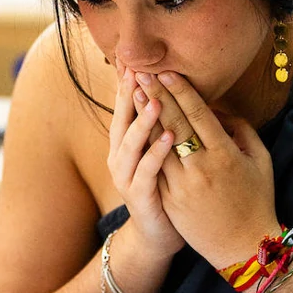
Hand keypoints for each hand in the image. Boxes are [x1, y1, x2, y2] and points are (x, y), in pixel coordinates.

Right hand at [107, 67, 184, 259]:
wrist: (159, 235)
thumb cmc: (165, 188)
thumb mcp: (161, 152)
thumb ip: (162, 123)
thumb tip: (172, 89)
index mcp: (126, 143)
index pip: (125, 106)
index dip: (127, 82)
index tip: (133, 57)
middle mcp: (120, 156)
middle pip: (122, 118)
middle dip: (130, 94)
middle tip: (141, 69)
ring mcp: (126, 177)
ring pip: (131, 144)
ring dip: (143, 122)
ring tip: (157, 100)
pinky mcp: (138, 196)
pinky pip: (146, 172)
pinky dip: (157, 154)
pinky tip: (171, 138)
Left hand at [135, 71, 278, 269]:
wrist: (242, 247)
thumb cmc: (256, 199)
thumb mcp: (261, 160)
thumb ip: (242, 130)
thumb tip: (218, 110)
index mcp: (226, 154)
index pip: (198, 114)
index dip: (181, 91)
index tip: (167, 72)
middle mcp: (202, 167)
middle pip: (174, 123)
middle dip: (156, 95)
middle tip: (142, 72)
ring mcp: (183, 185)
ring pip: (158, 144)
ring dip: (144, 116)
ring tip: (132, 92)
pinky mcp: (170, 200)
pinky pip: (155, 167)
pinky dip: (144, 145)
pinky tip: (135, 128)